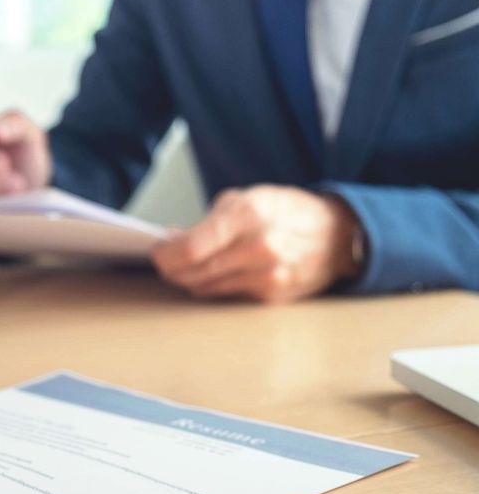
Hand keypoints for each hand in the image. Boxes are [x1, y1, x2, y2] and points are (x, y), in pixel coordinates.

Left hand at [150, 185, 361, 302]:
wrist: (336, 236)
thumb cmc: (284, 212)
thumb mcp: (248, 198)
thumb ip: (208, 220)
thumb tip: (170, 239)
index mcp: (248, 214)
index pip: (190, 247)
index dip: (165, 254)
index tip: (157, 251)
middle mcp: (258, 246)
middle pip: (192, 271)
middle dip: (172, 268)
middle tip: (165, 261)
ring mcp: (267, 274)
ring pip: (205, 287)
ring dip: (190, 278)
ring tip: (188, 265)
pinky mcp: (272, 295)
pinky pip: (225, 295)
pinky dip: (213, 286)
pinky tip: (216, 273)